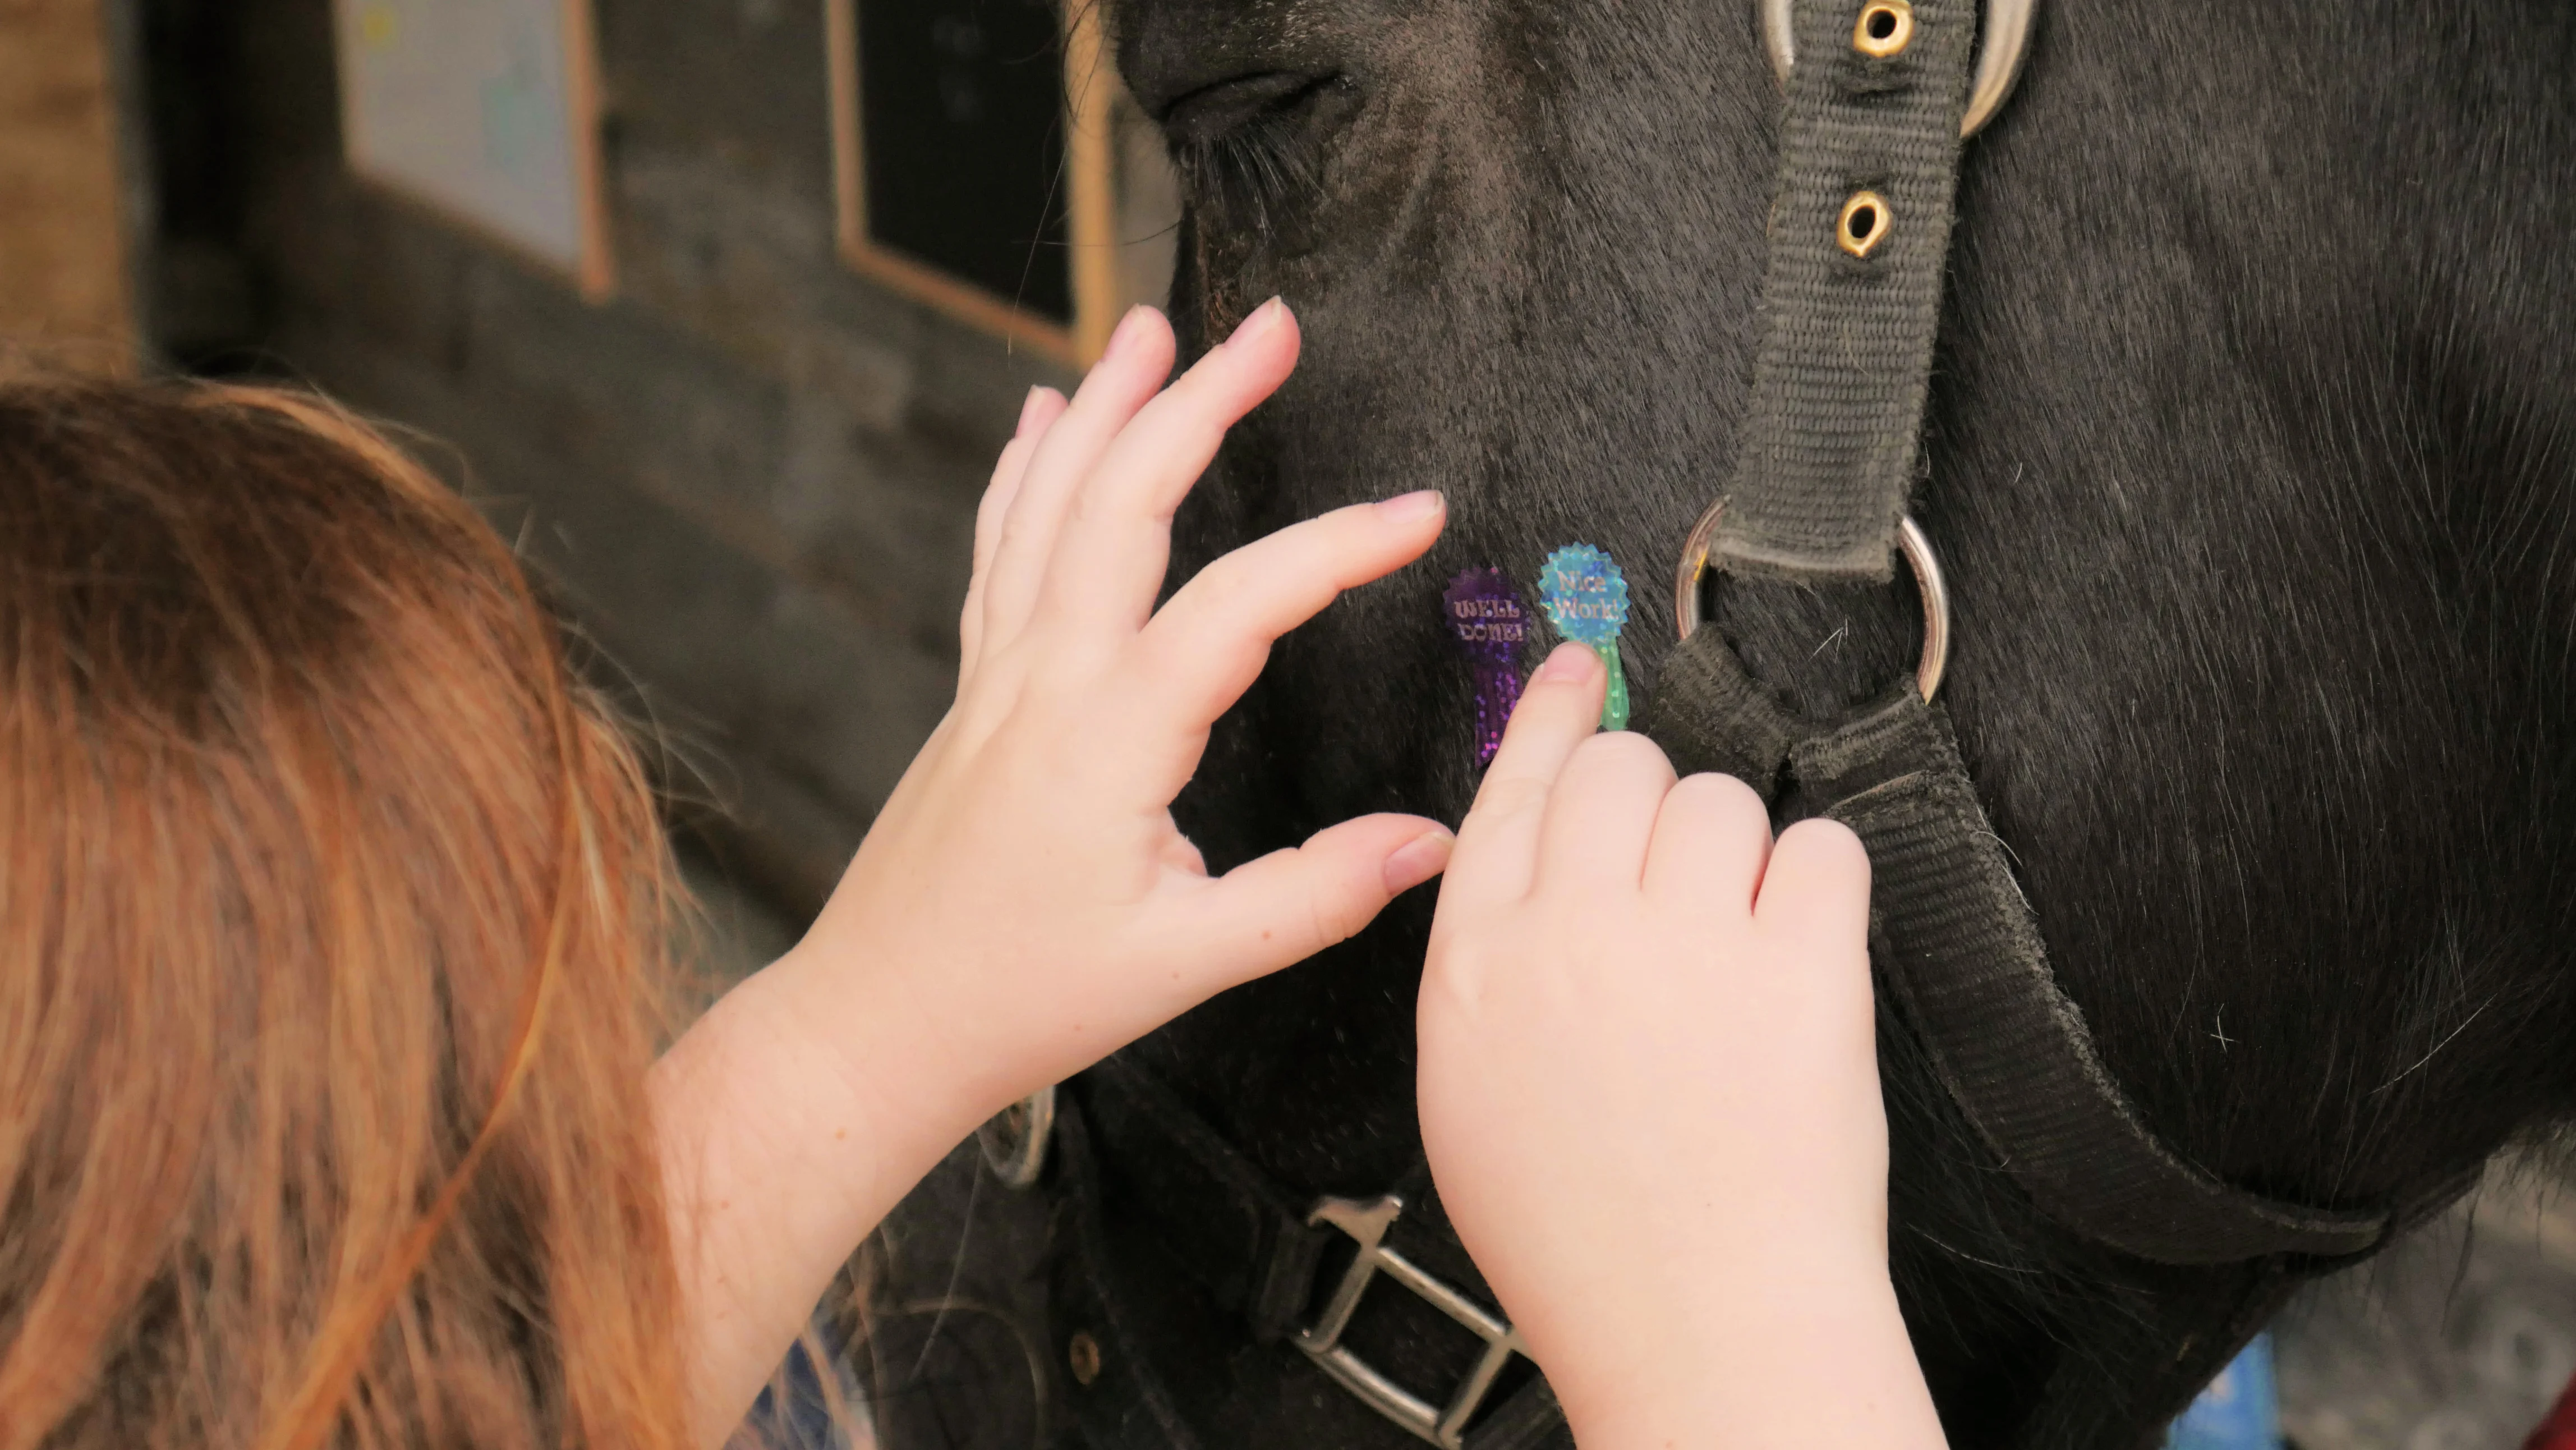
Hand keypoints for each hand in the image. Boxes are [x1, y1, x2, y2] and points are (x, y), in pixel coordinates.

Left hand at [656, 301, 1453, 1444]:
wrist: (876, 1022)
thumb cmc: (1020, 1000)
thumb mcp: (1184, 964)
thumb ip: (1311, 896)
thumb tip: (1434, 845)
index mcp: (1108, 737)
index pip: (1239, 604)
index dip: (1335, 546)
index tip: (1419, 512)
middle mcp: (1043, 680)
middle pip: (1123, 500)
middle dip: (1199, 399)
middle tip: (1270, 328)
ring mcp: (996, 676)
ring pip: (1050, 504)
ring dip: (1106, 407)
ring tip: (1152, 326)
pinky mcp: (974, 692)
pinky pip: (998, 550)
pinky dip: (1024, 473)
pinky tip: (1042, 420)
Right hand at [1417, 644, 1941, 1449]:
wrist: (1699, 1332)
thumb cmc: (1588, 1243)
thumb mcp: (1474, 1094)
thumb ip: (1496, 965)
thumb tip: (1543, 867)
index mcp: (1478, 965)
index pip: (1514, 789)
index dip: (1557, 715)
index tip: (1584, 669)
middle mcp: (1571, 932)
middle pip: (1623, 770)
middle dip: (1659, 808)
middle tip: (1683, 882)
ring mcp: (1685, 941)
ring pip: (1723, 798)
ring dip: (1741, 857)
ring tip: (1742, 953)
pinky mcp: (1799, 966)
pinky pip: (1823, 848)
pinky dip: (1822, 888)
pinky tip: (1800, 953)